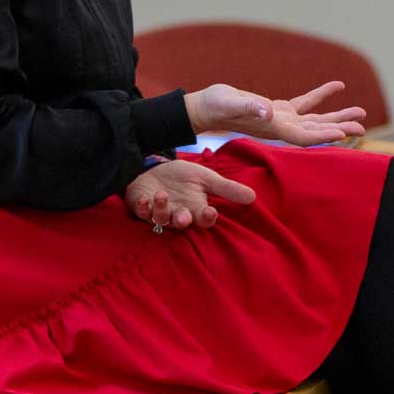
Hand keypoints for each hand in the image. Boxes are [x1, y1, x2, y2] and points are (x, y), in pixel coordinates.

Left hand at [124, 159, 256, 231]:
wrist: (156, 169)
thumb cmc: (182, 177)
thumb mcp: (206, 179)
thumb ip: (227, 188)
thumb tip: (253, 196)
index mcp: (194, 209)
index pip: (203, 219)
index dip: (206, 218)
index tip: (211, 212)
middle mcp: (176, 214)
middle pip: (180, 223)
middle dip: (182, 220)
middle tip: (184, 216)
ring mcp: (158, 212)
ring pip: (159, 219)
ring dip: (160, 210)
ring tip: (162, 196)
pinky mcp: (141, 206)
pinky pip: (140, 211)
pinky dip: (141, 206)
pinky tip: (143, 199)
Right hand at [185, 81, 366, 146]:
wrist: (205, 107)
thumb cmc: (215, 106)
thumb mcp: (231, 103)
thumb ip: (249, 107)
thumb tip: (268, 111)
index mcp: (273, 129)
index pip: (304, 137)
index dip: (324, 136)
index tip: (344, 133)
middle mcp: (281, 128)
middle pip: (316, 132)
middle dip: (339, 129)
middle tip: (361, 126)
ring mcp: (281, 119)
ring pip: (316, 119)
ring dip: (337, 116)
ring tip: (361, 112)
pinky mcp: (278, 109)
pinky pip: (305, 103)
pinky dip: (321, 96)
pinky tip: (338, 86)